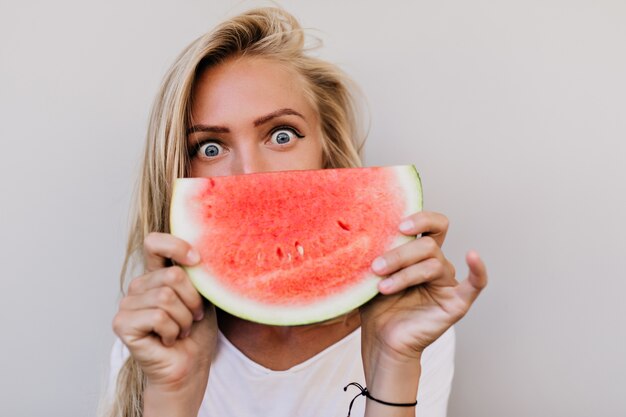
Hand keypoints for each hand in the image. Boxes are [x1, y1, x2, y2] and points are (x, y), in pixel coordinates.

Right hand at [112, 232, 216, 414]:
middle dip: (192, 300)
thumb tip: (198, 255)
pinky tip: (168, 340)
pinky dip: (172, 330)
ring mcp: (127, 304)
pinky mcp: (122, 324)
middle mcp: (138, 286)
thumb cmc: (196, 332)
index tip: (197, 261)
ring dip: (183, 319)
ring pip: (165, 297)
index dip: (176, 246)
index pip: (155, 243)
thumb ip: (195, 274)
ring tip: (181, 331)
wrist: (190, 367)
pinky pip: (157, 316)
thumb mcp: (203, 296)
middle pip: (172, 276)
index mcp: (156, 274)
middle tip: (193, 317)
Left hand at [359, 212, 486, 406]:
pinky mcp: (456, 303)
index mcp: (419, 253)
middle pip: (428, 245)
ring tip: (382, 287)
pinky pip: (475, 284)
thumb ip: (378, 251)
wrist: (380, 340)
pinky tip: (472, 256)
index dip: (420, 219)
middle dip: (399, 254)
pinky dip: (478, 269)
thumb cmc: (377, 306)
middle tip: (376, 267)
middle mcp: (437, 264)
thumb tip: (368, 228)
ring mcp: (448, 283)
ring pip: (434, 264)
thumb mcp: (372, 274)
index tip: (398, 226)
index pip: (431, 224)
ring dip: (405, 273)